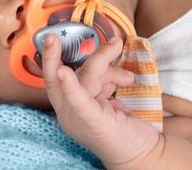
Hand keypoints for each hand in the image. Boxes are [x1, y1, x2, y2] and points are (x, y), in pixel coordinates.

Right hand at [42, 34, 159, 167]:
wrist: (141, 155)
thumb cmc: (122, 125)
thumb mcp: (109, 94)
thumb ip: (104, 75)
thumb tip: (112, 46)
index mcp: (70, 107)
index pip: (56, 79)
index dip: (51, 59)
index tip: (52, 38)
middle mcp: (69, 113)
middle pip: (64, 76)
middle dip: (52, 57)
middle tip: (54, 36)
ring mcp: (78, 119)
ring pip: (84, 79)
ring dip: (103, 62)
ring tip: (126, 75)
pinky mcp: (92, 122)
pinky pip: (78, 100)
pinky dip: (70, 86)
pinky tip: (63, 73)